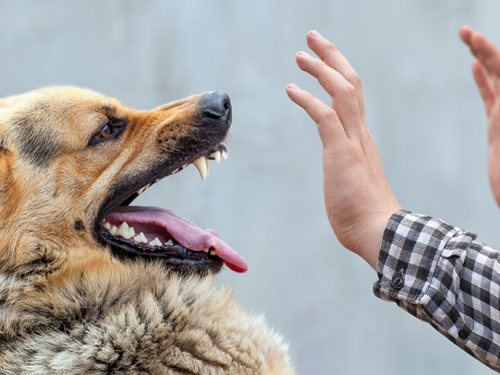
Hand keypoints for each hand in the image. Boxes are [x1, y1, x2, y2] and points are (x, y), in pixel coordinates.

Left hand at [286, 31, 400, 268]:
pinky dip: (308, 99)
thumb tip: (341, 171)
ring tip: (300, 55)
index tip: (323, 59)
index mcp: (361, 137)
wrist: (378, 232)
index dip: (338, 72)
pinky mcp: (342, 152)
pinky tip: (291, 89)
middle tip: (312, 38)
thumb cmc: (363, 213)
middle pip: (350, 82)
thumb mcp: (352, 181)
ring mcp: (352, 141)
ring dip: (321, 69)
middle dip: (331, 56)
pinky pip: (325, 116)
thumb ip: (346, 167)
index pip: (352, 95)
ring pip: (341, 91)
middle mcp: (360, 132)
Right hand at [459, 25, 499, 206]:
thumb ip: (499, 112)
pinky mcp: (499, 126)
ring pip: (495, 78)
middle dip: (483, 47)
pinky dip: (483, 80)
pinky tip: (473, 68)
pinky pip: (490, 95)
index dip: (489, 50)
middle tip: (463, 32)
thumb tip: (494, 81)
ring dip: (481, 58)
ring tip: (466, 41)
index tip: (469, 37)